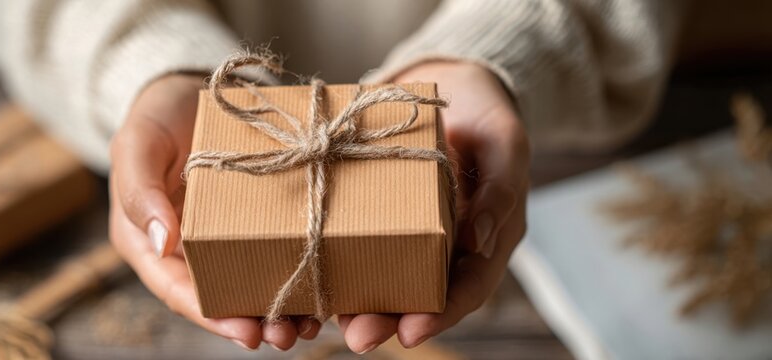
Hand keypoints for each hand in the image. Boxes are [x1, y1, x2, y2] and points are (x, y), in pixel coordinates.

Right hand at [108, 74, 320, 350]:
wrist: (187, 90)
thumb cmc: (155, 117)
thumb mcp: (137, 145)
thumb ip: (141, 191)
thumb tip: (164, 244)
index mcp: (151, 242)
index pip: (179, 291)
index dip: (211, 316)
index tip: (246, 333)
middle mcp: (188, 249)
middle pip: (220, 296)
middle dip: (254, 321)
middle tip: (289, 336)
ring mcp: (223, 235)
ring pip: (250, 280)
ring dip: (280, 305)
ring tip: (312, 322)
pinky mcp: (254, 218)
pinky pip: (274, 248)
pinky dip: (297, 267)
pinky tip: (323, 280)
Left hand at [337, 62, 529, 352]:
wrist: (455, 89)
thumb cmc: (488, 119)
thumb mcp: (505, 144)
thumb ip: (499, 189)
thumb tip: (478, 240)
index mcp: (487, 239)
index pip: (469, 287)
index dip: (443, 314)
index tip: (412, 333)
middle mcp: (449, 246)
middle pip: (422, 295)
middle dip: (389, 319)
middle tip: (359, 338)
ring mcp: (415, 233)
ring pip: (388, 277)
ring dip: (358, 303)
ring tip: (327, 321)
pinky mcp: (383, 214)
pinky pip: (362, 242)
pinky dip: (339, 262)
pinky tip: (312, 277)